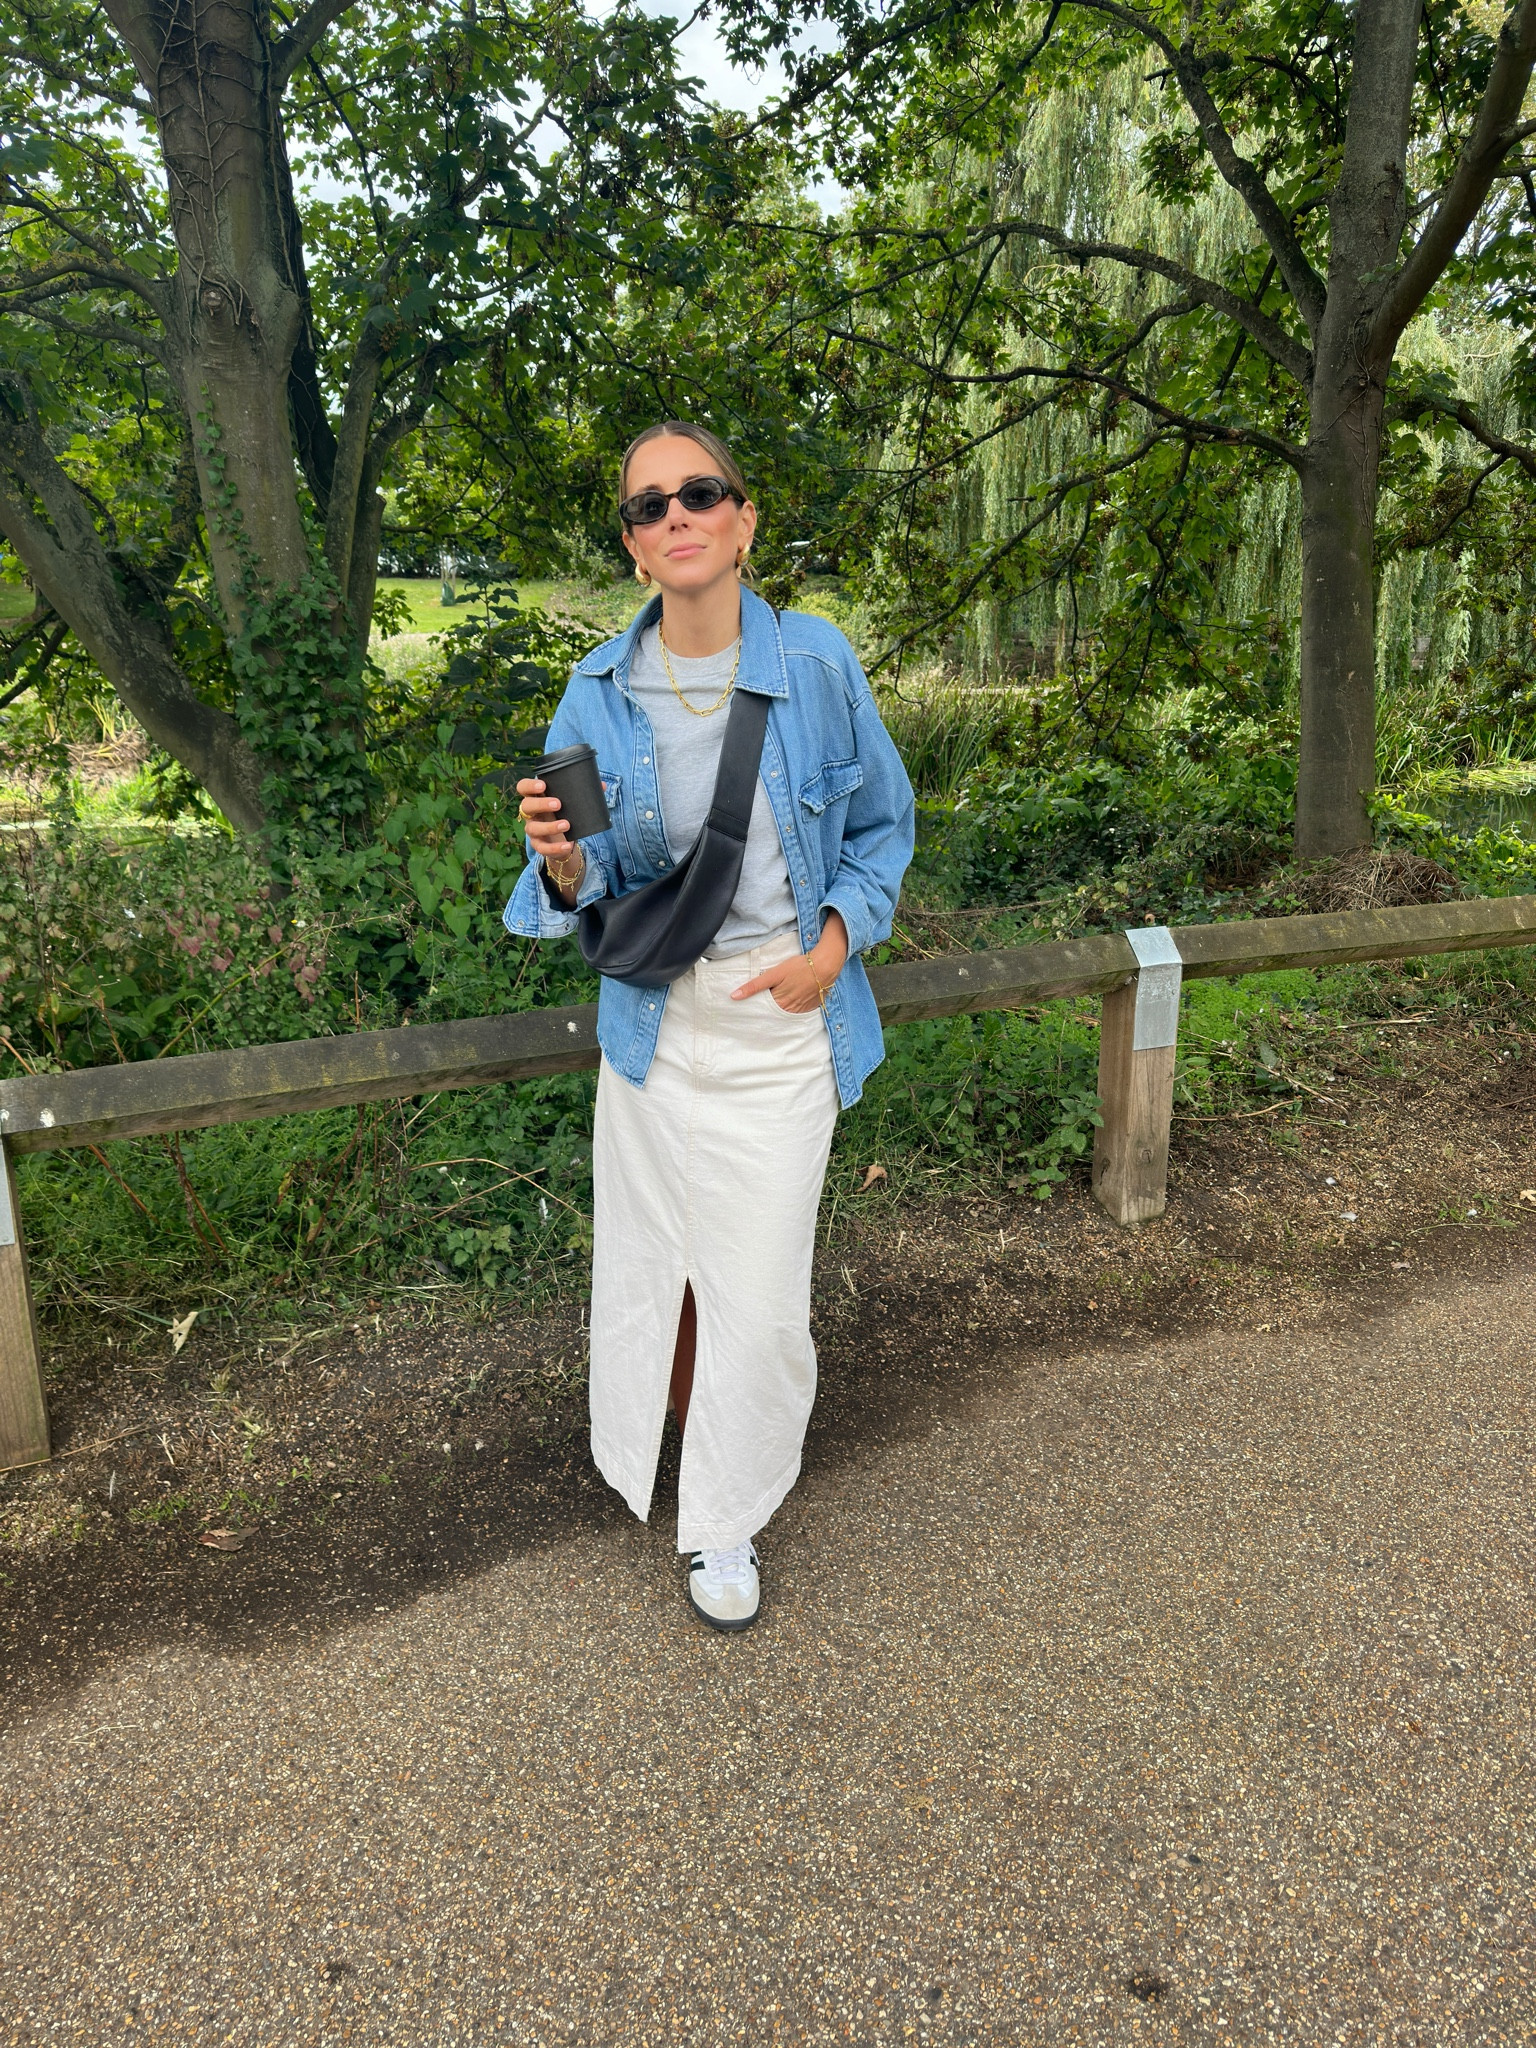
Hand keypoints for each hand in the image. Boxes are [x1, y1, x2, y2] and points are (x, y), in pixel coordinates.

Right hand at [516, 777, 584, 901]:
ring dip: (549, 827)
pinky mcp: (538, 845)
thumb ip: (583, 793)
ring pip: (533, 828)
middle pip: (526, 806)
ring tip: (566, 824)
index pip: (523, 788)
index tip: (543, 785)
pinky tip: (567, 845)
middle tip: (558, 804)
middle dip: (540, 804)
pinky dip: (555, 848)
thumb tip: (601, 785)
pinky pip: (542, 848)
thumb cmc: (564, 814)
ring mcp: (533, 829)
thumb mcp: (571, 803)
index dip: (529, 785)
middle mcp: (531, 813)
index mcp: (536, 798)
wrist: (564, 840)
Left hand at [732, 913, 848, 1012]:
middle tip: (754, 1011)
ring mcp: (800, 1009)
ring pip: (784, 1014)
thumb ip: (754, 986)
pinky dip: (791, 1010)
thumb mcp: (774, 974)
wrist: (825, 966)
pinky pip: (797, 1012)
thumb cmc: (799, 967)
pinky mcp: (810, 1006)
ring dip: (778, 1012)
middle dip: (764, 1012)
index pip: (761, 1011)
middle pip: (772, 1014)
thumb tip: (734, 996)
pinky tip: (788, 1005)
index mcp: (778, 1002)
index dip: (753, 1009)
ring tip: (772, 1007)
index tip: (744, 1011)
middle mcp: (789, 1009)